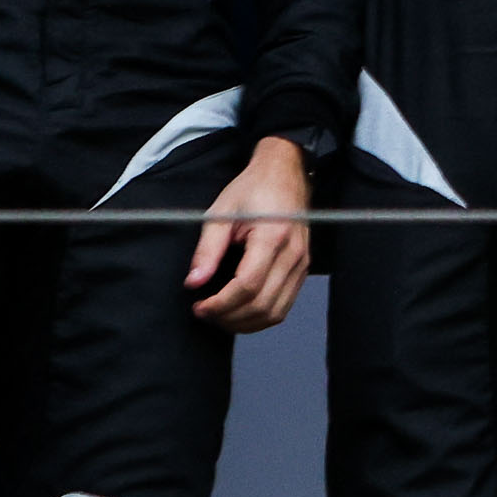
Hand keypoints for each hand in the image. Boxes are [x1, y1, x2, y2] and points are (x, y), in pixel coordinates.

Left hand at [188, 136, 313, 332]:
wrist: (284, 173)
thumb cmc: (254, 189)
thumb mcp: (221, 214)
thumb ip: (207, 250)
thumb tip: (194, 282)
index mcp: (273, 236)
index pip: (248, 286)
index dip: (221, 304)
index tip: (199, 306)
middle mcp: (293, 254)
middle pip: (262, 304)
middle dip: (229, 317)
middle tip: (205, 313)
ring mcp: (301, 263)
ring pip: (275, 312)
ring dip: (245, 322)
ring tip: (221, 316)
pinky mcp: (302, 269)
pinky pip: (284, 305)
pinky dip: (261, 316)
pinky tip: (240, 311)